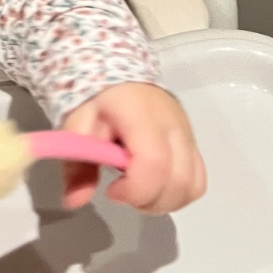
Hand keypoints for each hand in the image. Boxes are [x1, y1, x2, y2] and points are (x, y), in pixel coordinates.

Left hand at [61, 82, 205, 213]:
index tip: (112, 190)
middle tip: (122, 192)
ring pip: (192, 186)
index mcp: (142, 116)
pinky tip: (154, 186)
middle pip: (179, 183)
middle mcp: (174, 127)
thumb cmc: (98, 98)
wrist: (119, 71)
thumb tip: (75, 201)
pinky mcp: (193, 143)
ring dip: (164, 201)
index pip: (155, 164)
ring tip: (137, 190)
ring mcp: (188, 135)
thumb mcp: (77, 125)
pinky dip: (177, 194)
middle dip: (148, 202)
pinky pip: (197, 181)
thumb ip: (76, 163)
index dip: (135, 190)